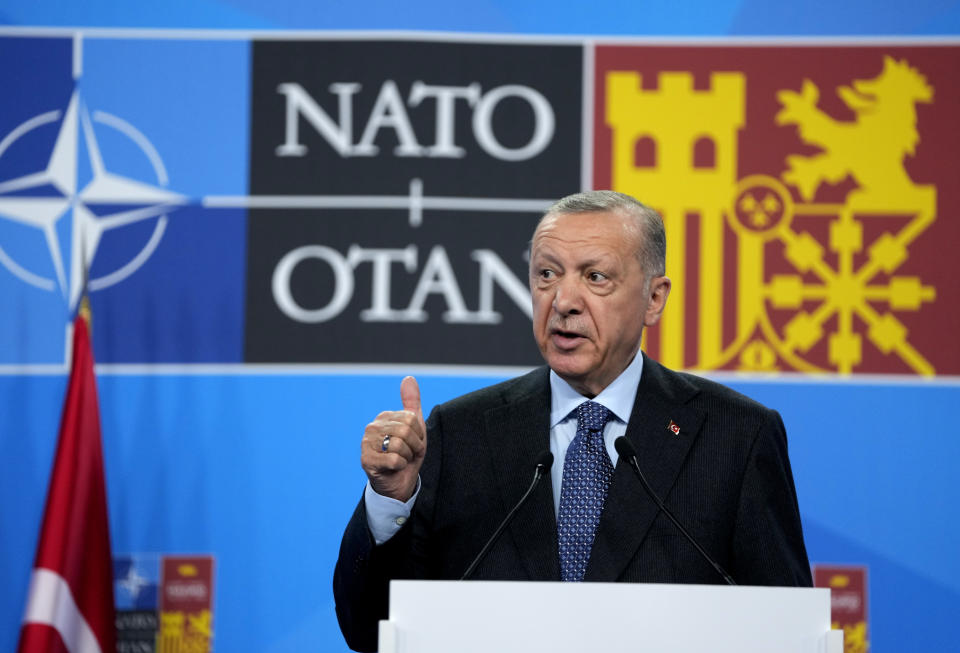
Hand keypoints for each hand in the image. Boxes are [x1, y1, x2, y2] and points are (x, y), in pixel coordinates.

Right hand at [361, 376, 425, 501]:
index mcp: (384, 417)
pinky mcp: (366, 461)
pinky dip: (400, 466)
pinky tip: (393, 468)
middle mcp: (372, 427)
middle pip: (405, 431)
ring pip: (399, 445)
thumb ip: (411, 402)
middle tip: (408, 454)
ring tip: (400, 461)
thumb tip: (408, 378)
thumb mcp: (415, 427)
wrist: (398, 482)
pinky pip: (394, 460)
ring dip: (407, 457)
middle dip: (414, 447)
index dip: (418, 435)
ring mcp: (366, 443)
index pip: (411, 419)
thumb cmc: (407, 454)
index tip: (412, 443)